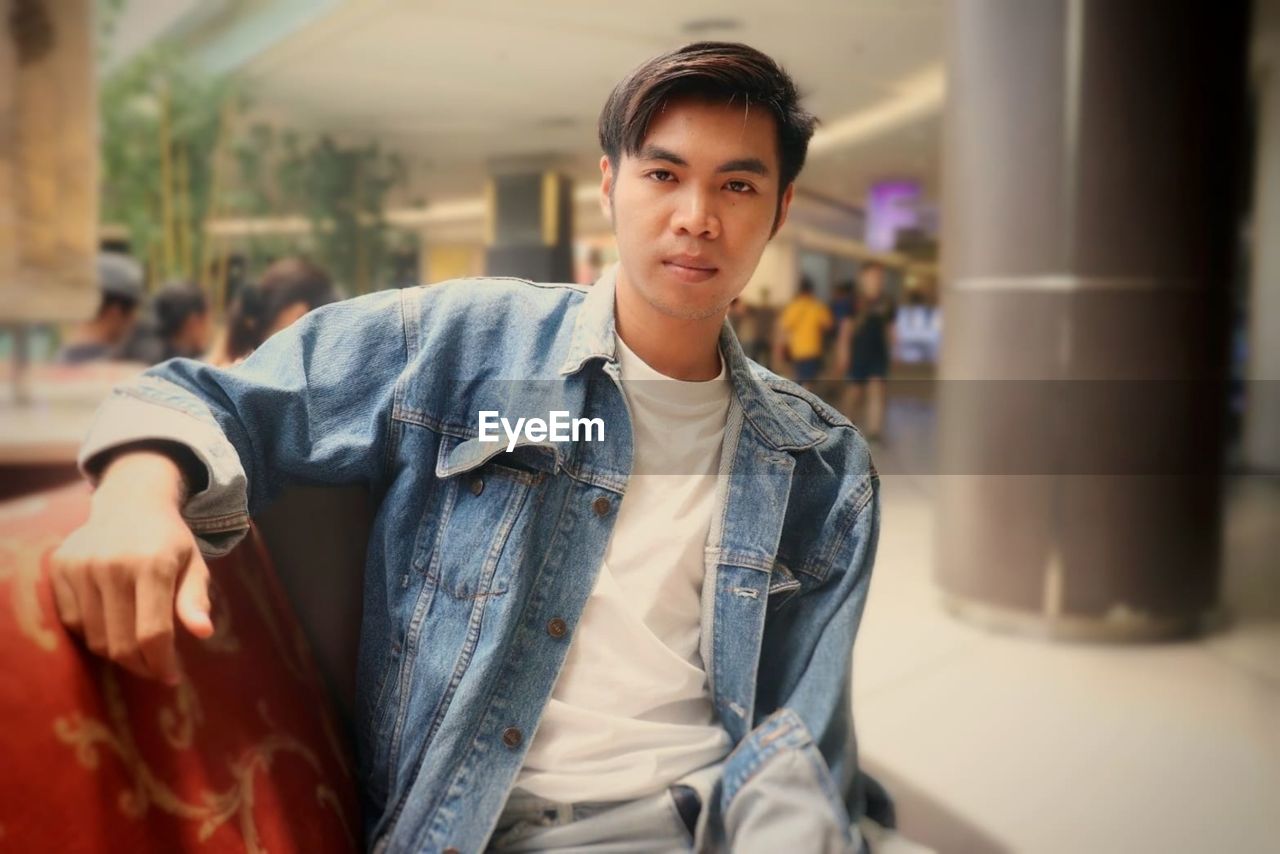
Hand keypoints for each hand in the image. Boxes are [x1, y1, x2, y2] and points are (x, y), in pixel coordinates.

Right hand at [49, 453, 212, 684]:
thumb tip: (204, 632)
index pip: (153, 632)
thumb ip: (195, 598)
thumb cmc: (169, 539)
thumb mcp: (193, 563)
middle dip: (142, 665)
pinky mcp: (60, 567)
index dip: (162, 662)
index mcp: (153, 564)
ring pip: (95, 638)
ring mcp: (81, 566)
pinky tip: (113, 627)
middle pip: (122, 642)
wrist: (130, 501)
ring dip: (118, 653)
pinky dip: (93, 634)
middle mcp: (113, 564)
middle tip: (155, 669)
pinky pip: (73, 622)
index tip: (172, 677)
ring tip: (137, 650)